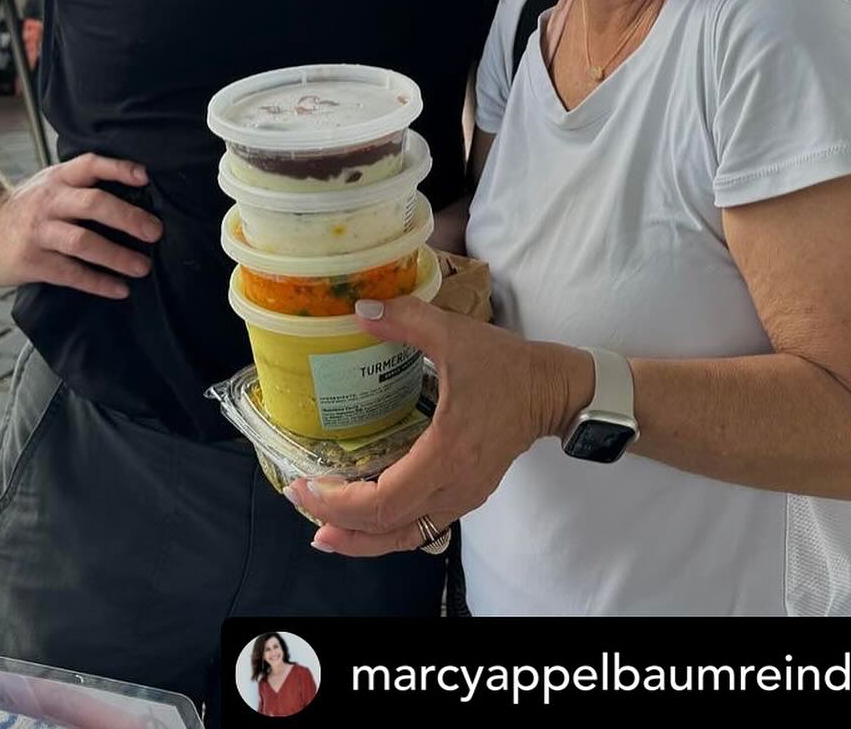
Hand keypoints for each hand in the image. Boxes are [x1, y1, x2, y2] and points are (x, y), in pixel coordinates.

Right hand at [0, 153, 160, 298]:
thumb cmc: (27, 208)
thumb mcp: (51, 185)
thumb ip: (83, 186)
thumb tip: (137, 194)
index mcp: (59, 178)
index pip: (91, 165)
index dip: (119, 168)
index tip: (146, 178)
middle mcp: (50, 201)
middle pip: (93, 204)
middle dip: (128, 218)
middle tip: (155, 231)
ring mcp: (39, 231)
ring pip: (83, 241)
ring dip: (117, 255)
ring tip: (142, 267)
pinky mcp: (32, 261)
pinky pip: (70, 273)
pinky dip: (97, 282)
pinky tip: (119, 289)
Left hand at [289, 294, 591, 556]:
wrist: (551, 389)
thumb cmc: (504, 365)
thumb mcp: (454, 334)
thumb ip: (407, 320)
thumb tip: (360, 310)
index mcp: (447, 453)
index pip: (384, 501)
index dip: (340, 502)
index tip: (306, 485)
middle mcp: (453, 486)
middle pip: (388, 528)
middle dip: (339, 522)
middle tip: (299, 500)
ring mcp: (463, 497)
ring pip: (405, 537)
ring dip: (361, 539)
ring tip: (323, 529)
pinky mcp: (467, 495)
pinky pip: (421, 528)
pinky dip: (388, 531)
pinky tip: (365, 521)